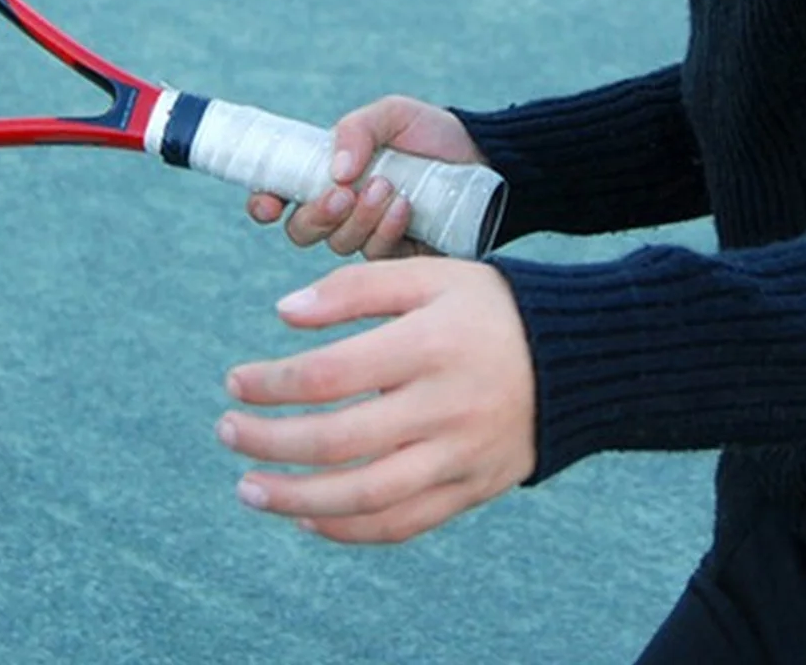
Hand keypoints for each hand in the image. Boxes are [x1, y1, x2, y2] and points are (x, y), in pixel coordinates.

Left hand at [218, 257, 534, 542]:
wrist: (580, 360)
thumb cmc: (487, 307)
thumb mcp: (427, 275)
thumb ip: (353, 289)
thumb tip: (283, 312)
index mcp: (428, 347)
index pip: (330, 375)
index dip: (272, 383)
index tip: (233, 382)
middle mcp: (445, 409)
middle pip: (341, 441)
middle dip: (272, 442)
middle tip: (225, 433)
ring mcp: (461, 457)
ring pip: (370, 496)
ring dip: (299, 499)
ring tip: (248, 489)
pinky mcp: (473, 490)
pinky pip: (406, 522)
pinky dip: (352, 530)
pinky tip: (307, 517)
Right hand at [247, 95, 487, 258]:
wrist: (488, 161)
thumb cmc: (433, 135)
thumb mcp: (393, 115)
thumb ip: (356, 129)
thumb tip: (335, 169)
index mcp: (327, 175)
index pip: (280, 196)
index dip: (264, 204)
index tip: (268, 204)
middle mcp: (342, 210)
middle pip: (302, 230)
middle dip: (317, 214)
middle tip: (343, 192)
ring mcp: (369, 237)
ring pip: (339, 245)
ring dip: (359, 218)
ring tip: (387, 188)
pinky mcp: (400, 259)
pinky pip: (378, 259)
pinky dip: (386, 233)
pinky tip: (404, 209)